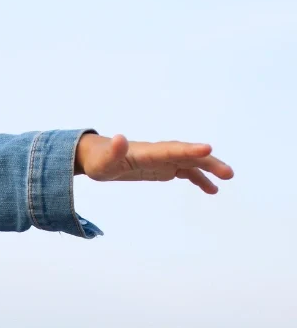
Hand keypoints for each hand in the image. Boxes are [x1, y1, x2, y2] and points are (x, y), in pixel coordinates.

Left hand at [75, 133, 233, 194]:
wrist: (98, 157)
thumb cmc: (99, 159)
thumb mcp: (103, 159)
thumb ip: (113, 150)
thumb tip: (118, 138)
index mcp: (148, 151)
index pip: (171, 149)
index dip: (188, 150)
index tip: (208, 148)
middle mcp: (160, 153)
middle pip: (188, 155)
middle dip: (208, 162)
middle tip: (228, 173)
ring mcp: (163, 160)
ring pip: (191, 163)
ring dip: (209, 170)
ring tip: (225, 180)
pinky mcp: (163, 168)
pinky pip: (186, 172)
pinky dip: (199, 179)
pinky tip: (211, 189)